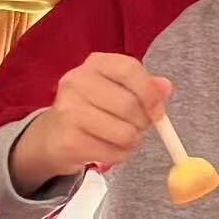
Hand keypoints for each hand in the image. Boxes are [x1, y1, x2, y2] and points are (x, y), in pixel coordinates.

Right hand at [9, 53, 171, 192]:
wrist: (52, 136)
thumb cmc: (92, 108)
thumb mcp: (116, 90)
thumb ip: (143, 87)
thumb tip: (165, 87)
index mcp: (94, 64)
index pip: (129, 69)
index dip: (150, 93)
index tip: (158, 112)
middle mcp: (77, 81)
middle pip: (129, 104)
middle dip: (142, 122)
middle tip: (137, 127)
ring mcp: (69, 111)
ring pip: (124, 133)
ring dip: (131, 141)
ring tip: (121, 138)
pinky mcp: (68, 140)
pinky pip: (112, 153)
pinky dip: (118, 155)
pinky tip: (108, 149)